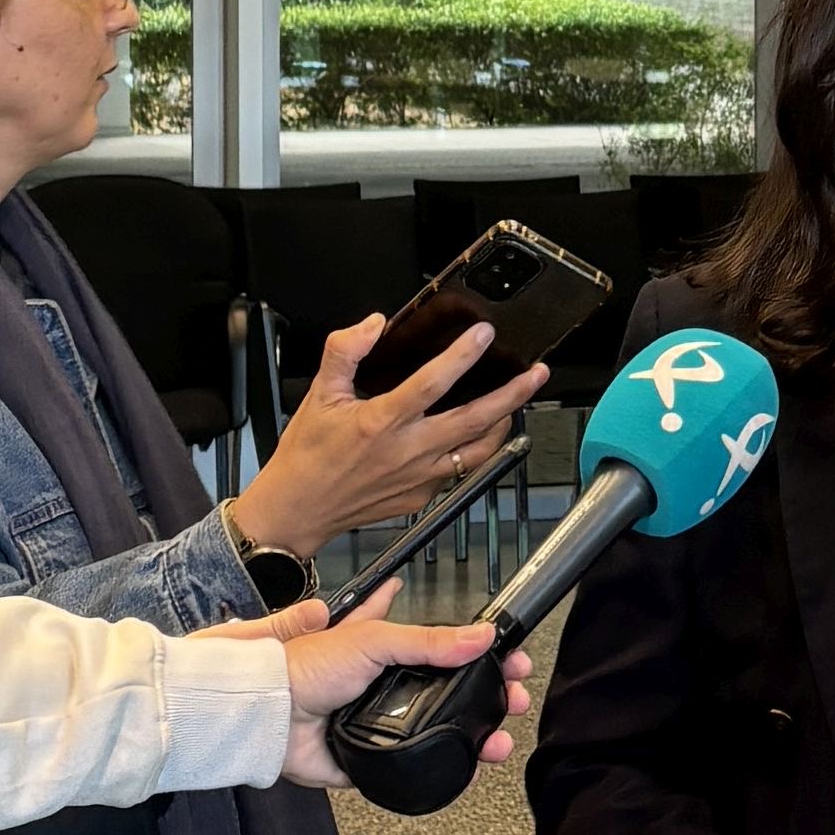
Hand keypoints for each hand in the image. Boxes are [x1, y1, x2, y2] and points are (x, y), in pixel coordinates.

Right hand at [226, 313, 549, 552]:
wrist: (298, 510)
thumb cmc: (307, 456)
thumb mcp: (319, 394)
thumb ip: (344, 351)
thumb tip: (372, 324)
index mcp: (382, 422)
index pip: (432, 383)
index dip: (462, 357)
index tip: (484, 335)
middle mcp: (408, 452)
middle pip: (474, 421)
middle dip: (512, 395)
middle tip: (536, 374)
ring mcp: (419, 478)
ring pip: (477, 451)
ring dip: (503, 425)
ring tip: (518, 402)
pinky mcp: (421, 497)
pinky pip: (457, 471)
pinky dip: (473, 451)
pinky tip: (477, 435)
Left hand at [262, 586, 532, 787]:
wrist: (271, 714)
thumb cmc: (305, 668)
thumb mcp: (375, 642)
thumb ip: (430, 641)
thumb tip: (481, 636)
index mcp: (391, 654)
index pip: (445, 647)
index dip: (478, 650)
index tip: (507, 653)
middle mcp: (390, 690)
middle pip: (453, 695)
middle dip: (490, 697)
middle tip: (515, 698)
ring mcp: (385, 726)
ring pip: (443, 734)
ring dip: (478, 735)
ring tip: (500, 738)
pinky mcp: (375, 760)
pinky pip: (417, 767)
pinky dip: (446, 768)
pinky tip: (470, 764)